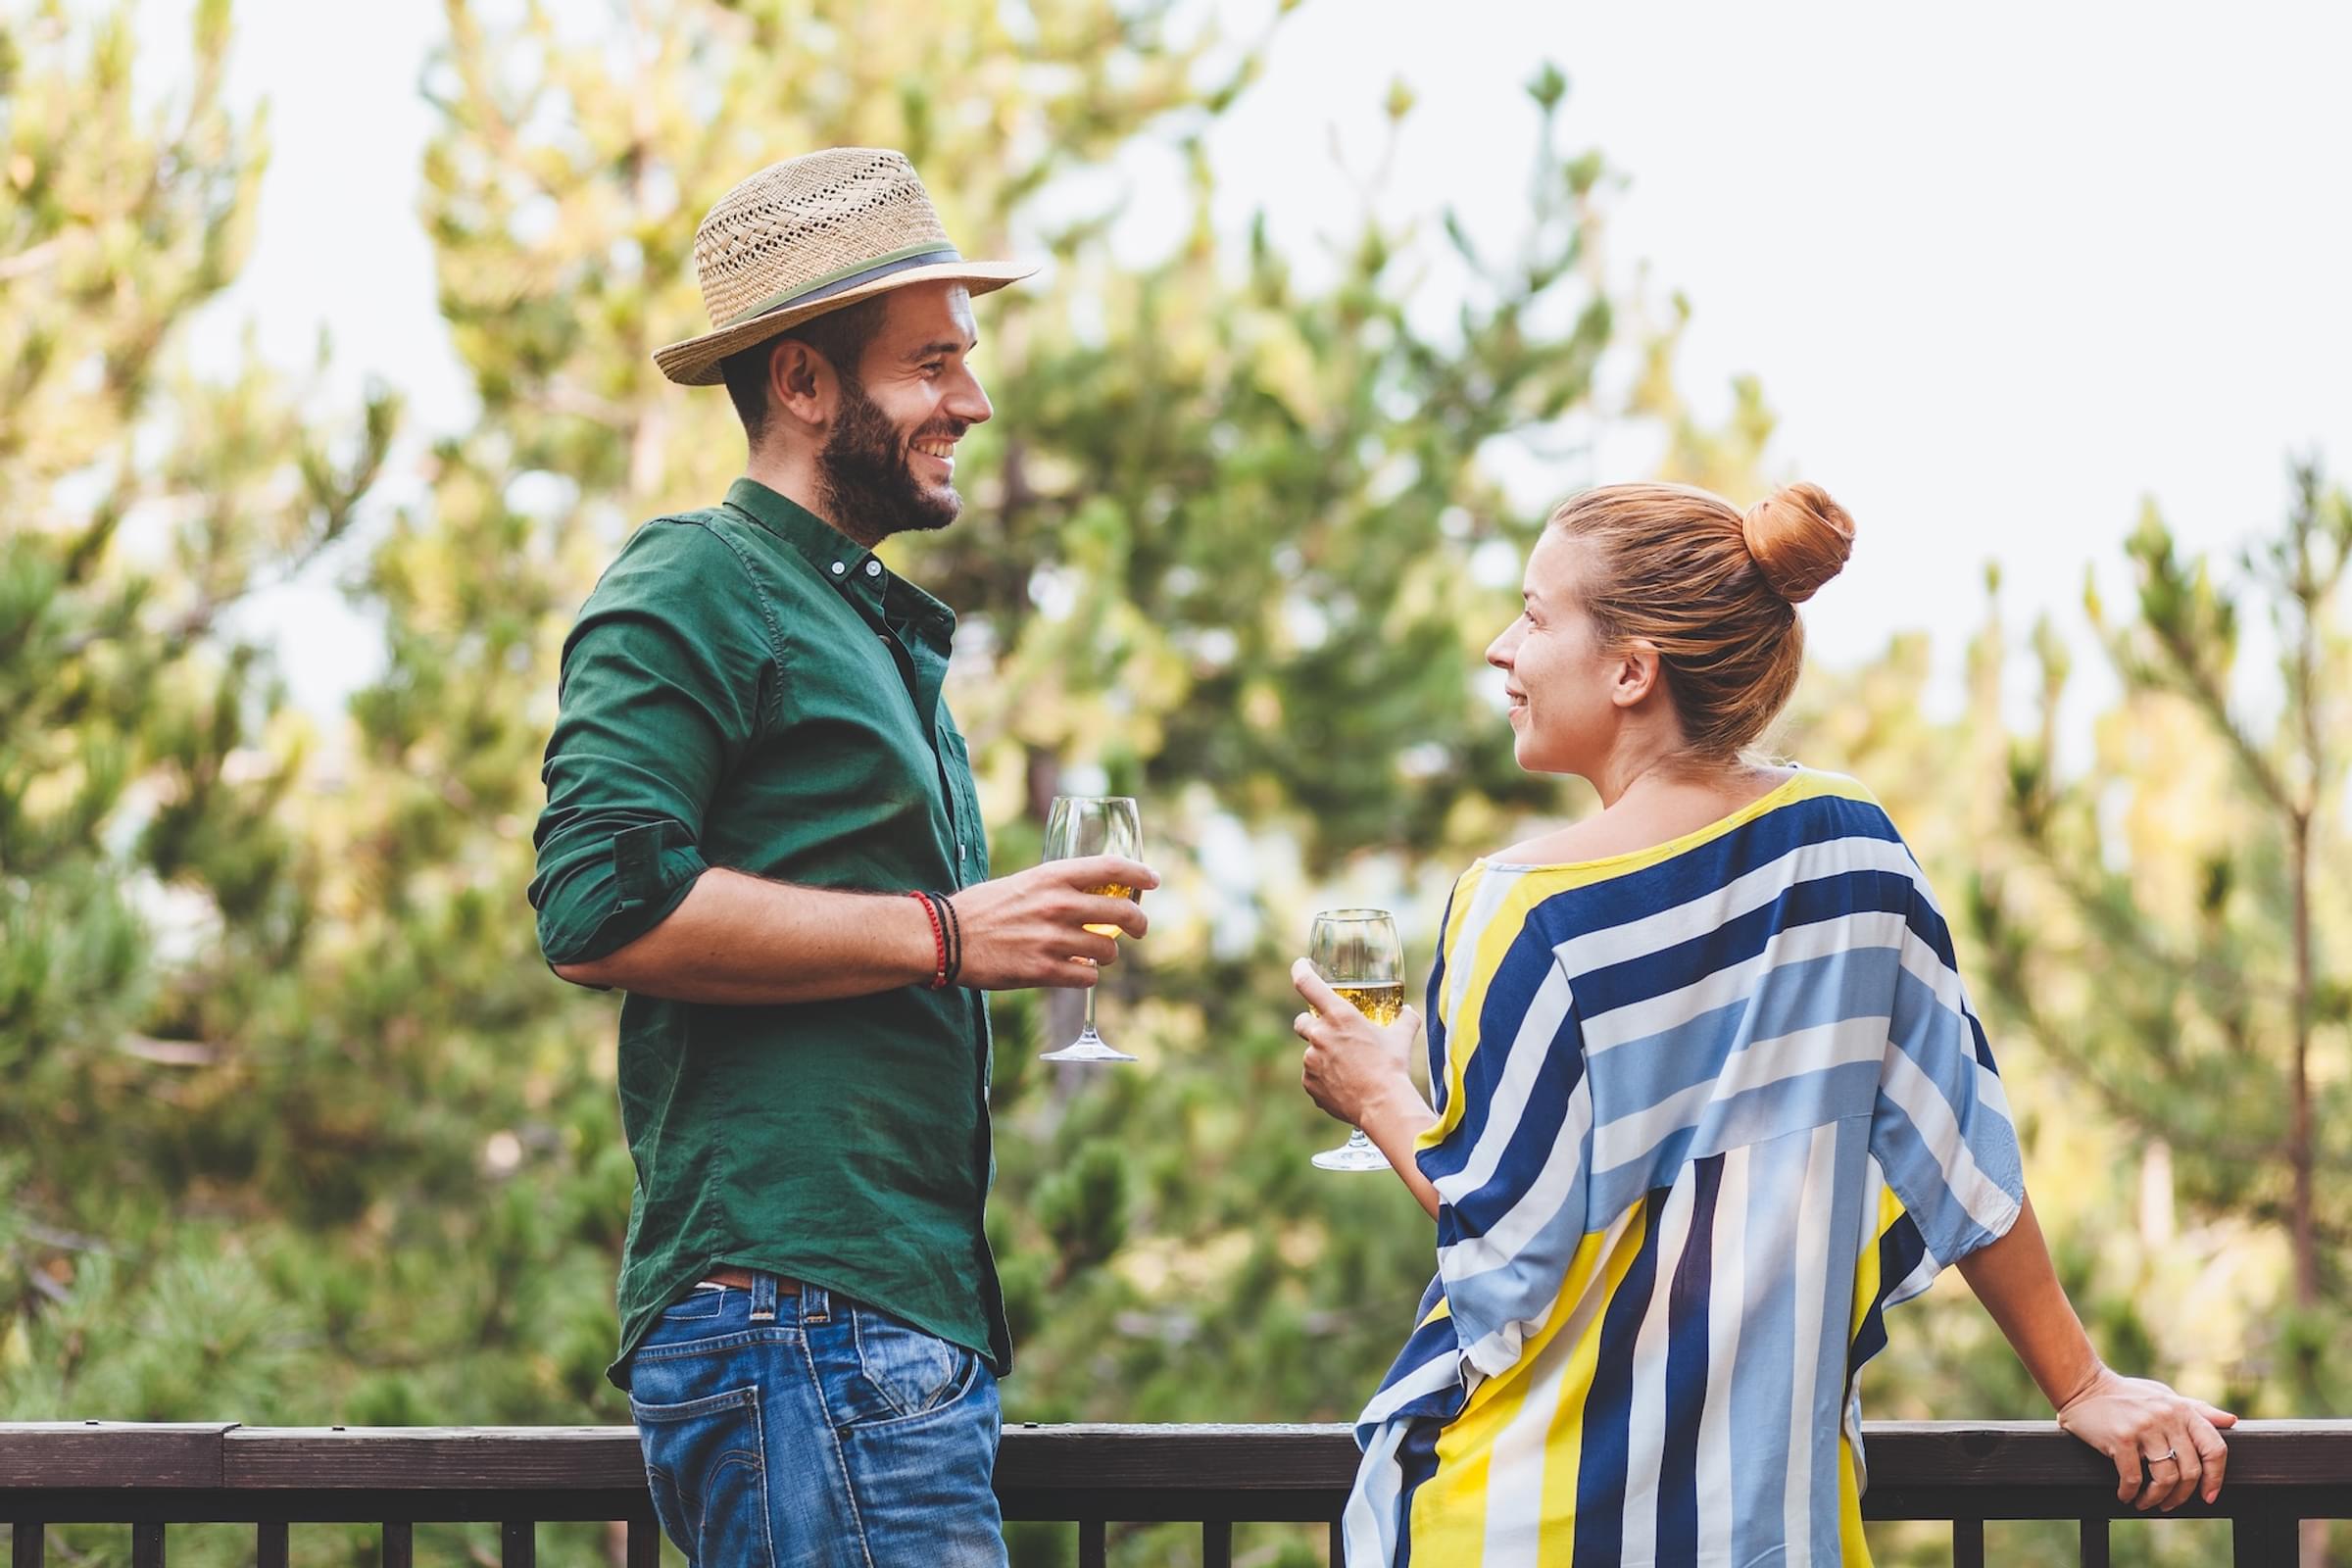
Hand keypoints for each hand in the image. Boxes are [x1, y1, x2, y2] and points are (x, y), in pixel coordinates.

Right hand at [947, 856, 1156, 990]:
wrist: (946, 937)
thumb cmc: (983, 908)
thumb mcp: (1024, 883)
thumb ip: (1058, 888)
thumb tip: (1091, 897)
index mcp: (1053, 876)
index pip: (1112, 869)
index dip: (1139, 874)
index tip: (1152, 880)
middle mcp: (1059, 904)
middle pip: (1123, 913)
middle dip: (1139, 924)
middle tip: (1139, 930)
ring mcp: (1052, 939)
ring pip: (1109, 951)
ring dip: (1107, 956)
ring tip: (1094, 955)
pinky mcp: (1043, 970)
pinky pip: (1087, 976)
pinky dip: (1086, 975)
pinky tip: (1075, 970)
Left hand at [1291, 958, 1421, 1127]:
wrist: (1383, 1105)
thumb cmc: (1392, 1067)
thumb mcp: (1402, 1037)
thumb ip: (1405, 1019)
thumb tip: (1408, 1010)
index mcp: (1339, 1015)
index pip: (1307, 983)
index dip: (1300, 970)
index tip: (1300, 966)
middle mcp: (1320, 1034)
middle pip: (1301, 1021)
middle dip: (1311, 1024)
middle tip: (1328, 1033)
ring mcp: (1311, 1060)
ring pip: (1311, 1053)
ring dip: (1323, 1056)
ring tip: (1348, 1069)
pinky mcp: (1309, 1083)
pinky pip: (1313, 1076)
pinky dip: (1324, 1078)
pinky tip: (1344, 1086)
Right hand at [2056, 1367, 2235, 1510]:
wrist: (2083, 1386)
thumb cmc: (2126, 1394)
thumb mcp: (2165, 1397)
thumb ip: (2197, 1410)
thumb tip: (2232, 1422)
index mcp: (2182, 1410)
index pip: (2215, 1449)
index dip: (2216, 1477)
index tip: (2208, 1496)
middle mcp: (2168, 1418)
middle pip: (2190, 1471)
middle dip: (2181, 1496)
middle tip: (2168, 1504)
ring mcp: (2145, 1428)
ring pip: (2164, 1478)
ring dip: (2156, 1499)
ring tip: (2145, 1502)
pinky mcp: (2121, 1438)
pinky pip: (2134, 1478)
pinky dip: (2130, 1493)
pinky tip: (2125, 1495)